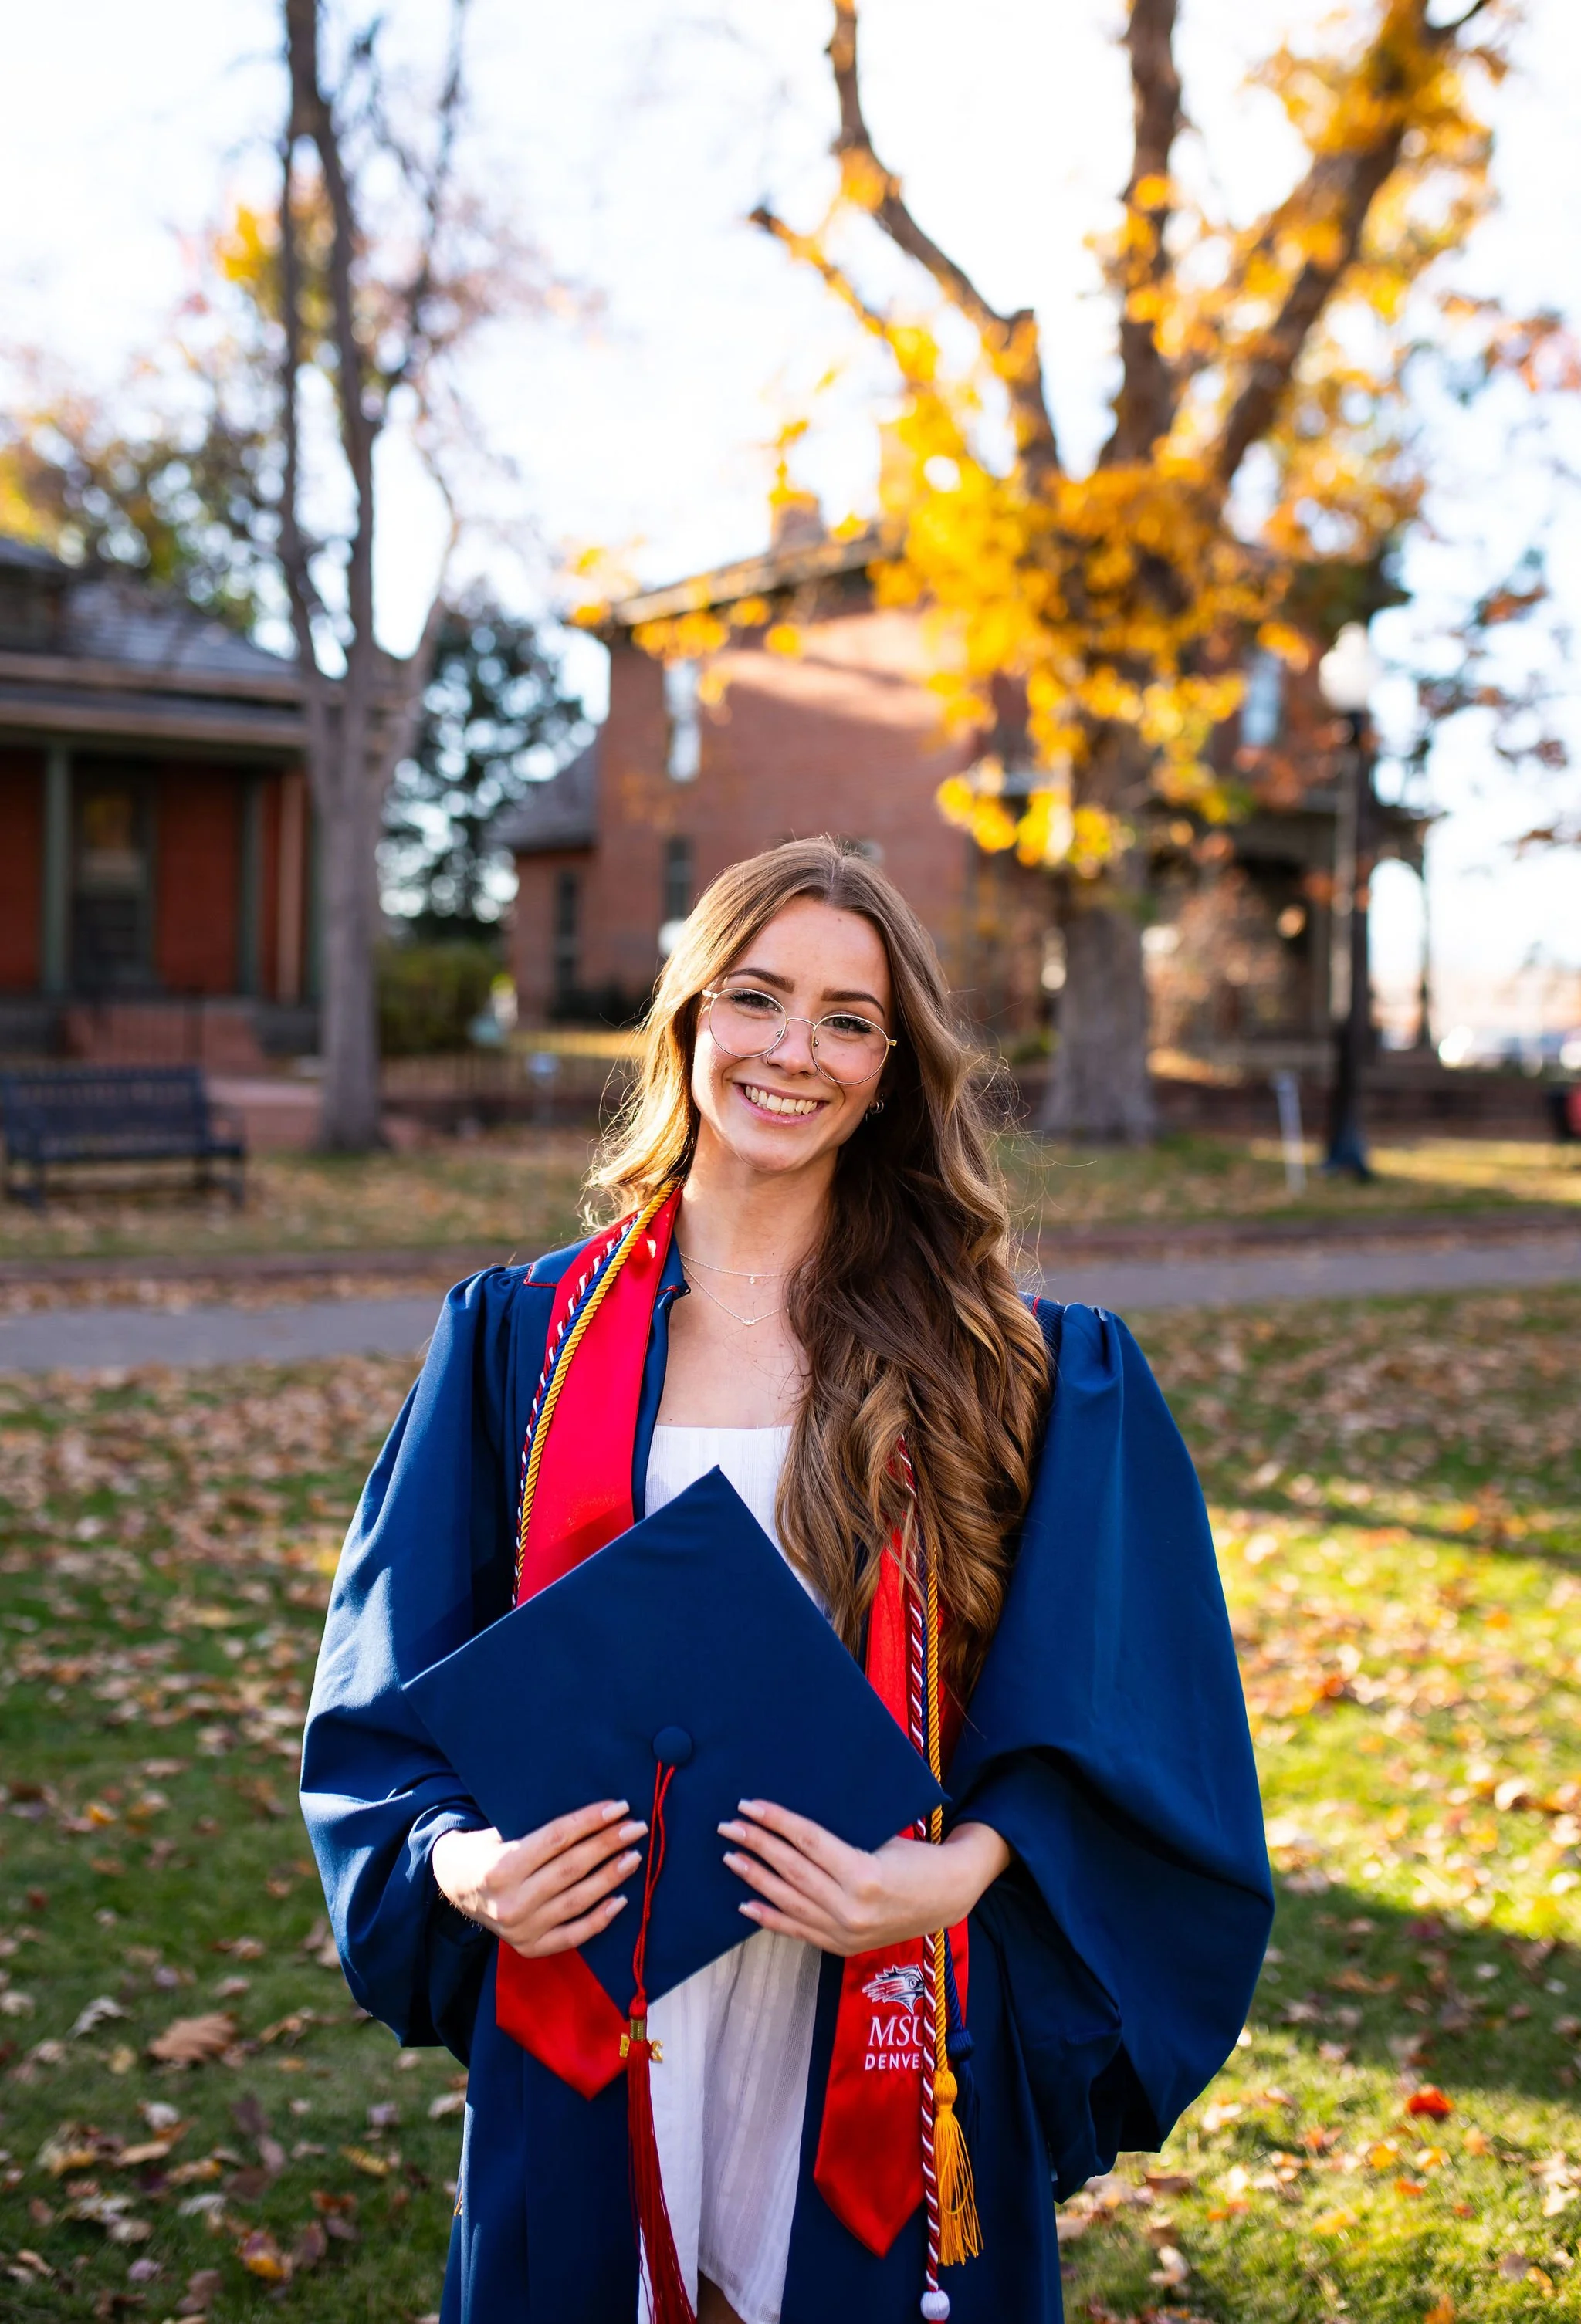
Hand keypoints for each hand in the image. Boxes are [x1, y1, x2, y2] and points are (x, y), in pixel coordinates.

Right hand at [431, 1801, 646, 1958]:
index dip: (591, 1820)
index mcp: (501, 1867)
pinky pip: (573, 1935)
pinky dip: (600, 1919)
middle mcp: (511, 1901)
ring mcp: (521, 1929)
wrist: (455, 1887)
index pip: (557, 1838)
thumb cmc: (486, 1850)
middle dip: (609, 1844)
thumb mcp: (499, 1831)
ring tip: (633, 1857)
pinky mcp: (530, 1947)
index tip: (619, 1807)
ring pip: (577, 1900)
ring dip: (611, 1877)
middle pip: (572, 1867)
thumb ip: (539, 1829)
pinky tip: (621, 1900)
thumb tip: (594, 1815)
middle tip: (637, 1827)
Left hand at [719, 1801, 1009, 1955]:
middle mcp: (851, 1907)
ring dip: (755, 1878)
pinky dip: (770, 1917)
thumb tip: (790, 1823)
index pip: (807, 1841)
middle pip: (792, 1870)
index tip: (749, 1805)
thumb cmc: (915, 1857)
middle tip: (728, 1826)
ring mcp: (845, 1932)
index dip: (776, 1821)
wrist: (947, 1897)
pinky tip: (746, 1902)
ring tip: (731, 1857)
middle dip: (756, 1845)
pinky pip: (798, 1931)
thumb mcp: (881, 1838)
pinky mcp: (842, 1946)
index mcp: (864, 1873)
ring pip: (789, 1901)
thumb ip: (838, 1839)